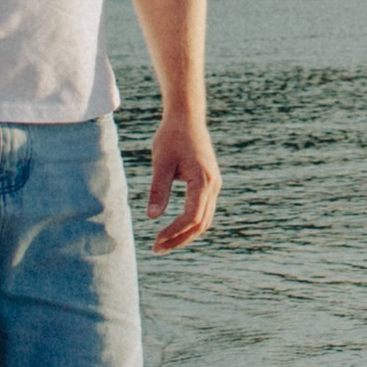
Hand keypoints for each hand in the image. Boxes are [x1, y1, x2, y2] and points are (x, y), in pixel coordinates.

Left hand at [147, 114, 220, 249]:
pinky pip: (203, 210)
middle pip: (200, 224)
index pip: (191, 217)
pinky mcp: (210, 183)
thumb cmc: (172, 137)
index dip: (174, 232)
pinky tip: (173, 228)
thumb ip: (158, 189)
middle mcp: (213, 185)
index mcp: (203, 181)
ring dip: (185, 234)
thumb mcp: (161, 163)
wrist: (187, 118)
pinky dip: (190, 223)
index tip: (156, 240)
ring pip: (204, 219)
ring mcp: (214, 184)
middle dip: (179, 239)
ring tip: (163, 243)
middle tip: (156, 248)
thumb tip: (151, 217)